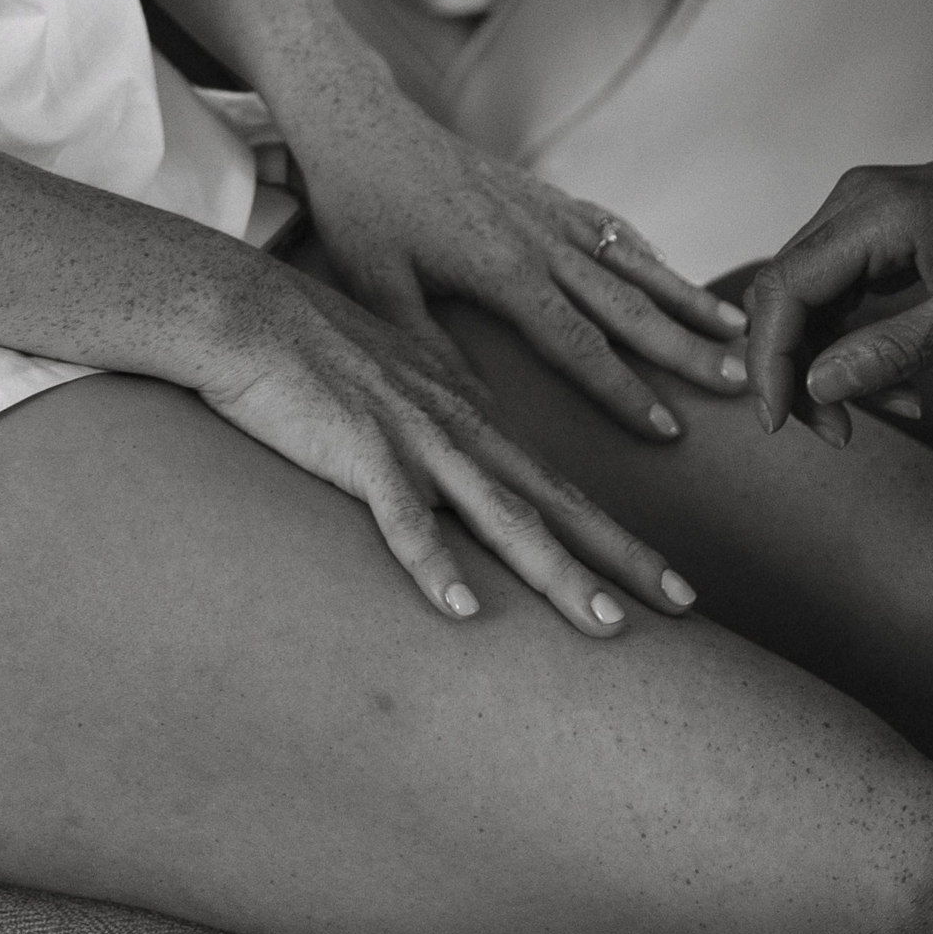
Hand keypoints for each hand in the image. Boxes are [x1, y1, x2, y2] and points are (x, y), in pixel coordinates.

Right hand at [199, 253, 700, 634]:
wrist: (245, 310)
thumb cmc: (310, 347)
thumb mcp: (394, 378)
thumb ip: (437, 417)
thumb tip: (467, 460)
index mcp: (467, 414)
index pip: (556, 485)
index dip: (615, 534)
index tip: (669, 583)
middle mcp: (457, 427)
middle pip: (553, 502)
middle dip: (623, 557)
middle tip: (687, 606)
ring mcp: (412, 437)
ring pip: (500, 515)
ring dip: (556, 571)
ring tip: (606, 623)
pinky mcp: (358, 447)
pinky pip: (401, 518)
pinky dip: (434, 564)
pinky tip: (460, 610)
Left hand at [279, 66, 752, 444]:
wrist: (357, 118)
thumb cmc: (358, 206)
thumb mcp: (376, 284)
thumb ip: (427, 346)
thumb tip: (476, 409)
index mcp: (501, 269)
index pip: (576, 344)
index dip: (624, 391)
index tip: (671, 430)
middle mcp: (538, 239)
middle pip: (627, 304)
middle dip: (687, 347)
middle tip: (746, 379)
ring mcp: (545, 209)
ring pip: (631, 260)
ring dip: (685, 296)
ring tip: (738, 326)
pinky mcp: (539, 190)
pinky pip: (606, 225)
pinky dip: (644, 250)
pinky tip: (668, 270)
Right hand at [747, 136, 932, 442]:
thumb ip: (895, 349)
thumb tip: (818, 384)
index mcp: (875, 212)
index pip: (784, 288)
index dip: (770, 360)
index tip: (776, 423)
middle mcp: (855, 199)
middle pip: (785, 291)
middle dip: (799, 369)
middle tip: (839, 432)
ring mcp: (864, 208)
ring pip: (809, 293)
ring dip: (830, 358)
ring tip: (894, 407)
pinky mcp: (879, 224)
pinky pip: (840, 285)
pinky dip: (854, 336)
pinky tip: (897, 376)